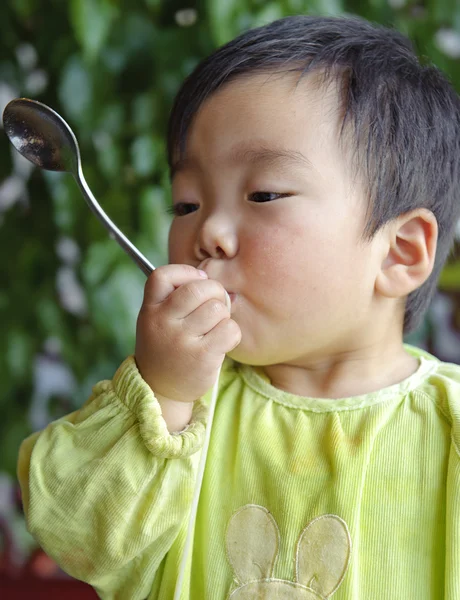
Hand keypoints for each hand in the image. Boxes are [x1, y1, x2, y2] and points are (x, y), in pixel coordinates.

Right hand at [135, 264, 240, 404]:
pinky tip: (222, 341)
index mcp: (150, 309)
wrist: (161, 390)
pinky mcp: (202, 356)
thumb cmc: (167, 347)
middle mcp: (163, 322)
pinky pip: (230, 329)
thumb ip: (176, 297)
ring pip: (218, 308)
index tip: (196, 282)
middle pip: (199, 288)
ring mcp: (182, 340)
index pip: (163, 275)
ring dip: (223, 315)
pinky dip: (232, 333)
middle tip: (215, 304)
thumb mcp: (157, 319)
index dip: (186, 273)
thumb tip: (211, 279)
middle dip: (215, 292)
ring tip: (215, 327)